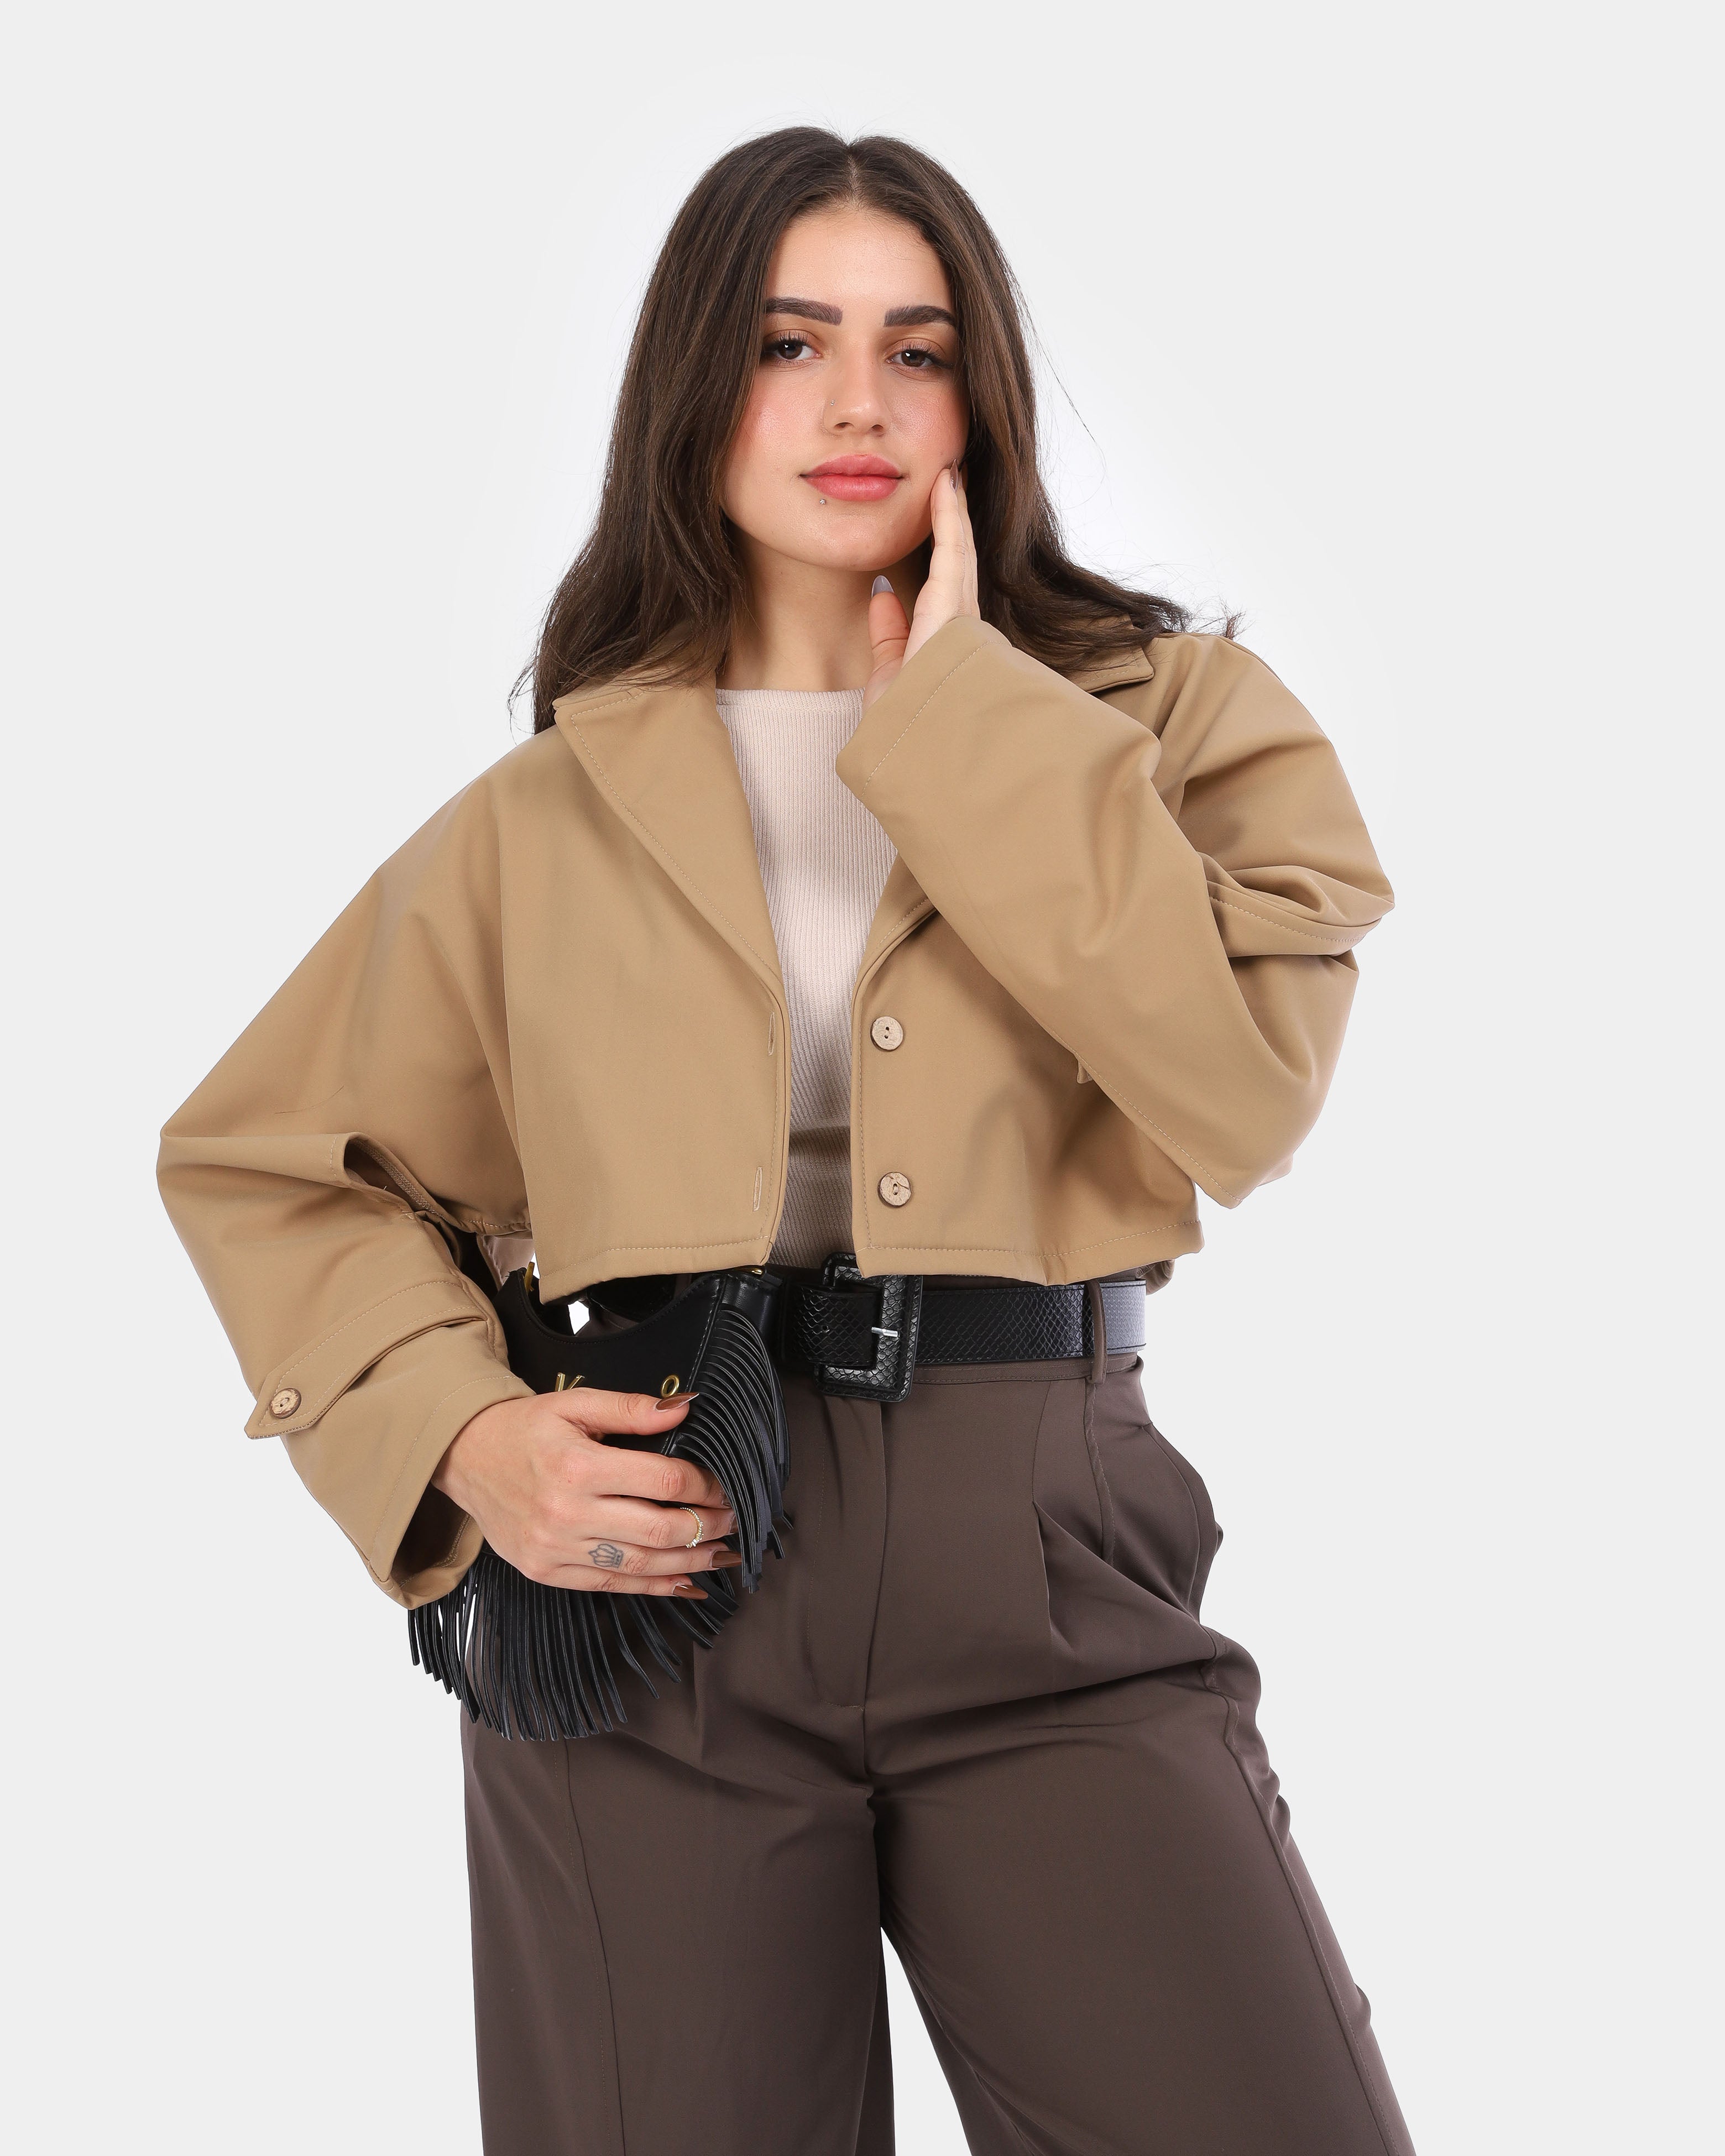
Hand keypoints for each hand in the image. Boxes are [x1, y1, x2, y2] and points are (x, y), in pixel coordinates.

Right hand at [432, 1388, 740, 1596]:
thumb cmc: (526, 1428)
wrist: (465, 1458)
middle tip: (734, 1521)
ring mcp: (555, 1548)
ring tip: (721, 1553)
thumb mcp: (577, 1404)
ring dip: (689, 1563)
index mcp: (578, 1466)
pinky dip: (653, 1587)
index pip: (663, 1482)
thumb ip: (632, 1408)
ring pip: (640, 1566)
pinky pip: (611, 1586)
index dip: (704, 1485)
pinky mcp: (546, 1572)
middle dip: (706, 1527)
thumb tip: (686, 1406)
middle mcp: (566, 1513)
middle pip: (658, 1530)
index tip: (724, 1485)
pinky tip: (684, 1582)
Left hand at [864, 464, 979, 708]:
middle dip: (955, 521)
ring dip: (955, 510)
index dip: (943, 545)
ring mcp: (961, 614)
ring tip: (949, 474)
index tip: (935, 513)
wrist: (915, 745)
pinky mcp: (953, 607)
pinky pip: (953, 550)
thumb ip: (889, 632)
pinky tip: (946, 484)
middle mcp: (962, 624)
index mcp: (947, 639)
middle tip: (950, 482)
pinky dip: (949, 515)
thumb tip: (882, 592)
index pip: (945, 583)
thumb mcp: (890, 670)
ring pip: (960, 549)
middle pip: (958, 560)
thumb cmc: (906, 721)